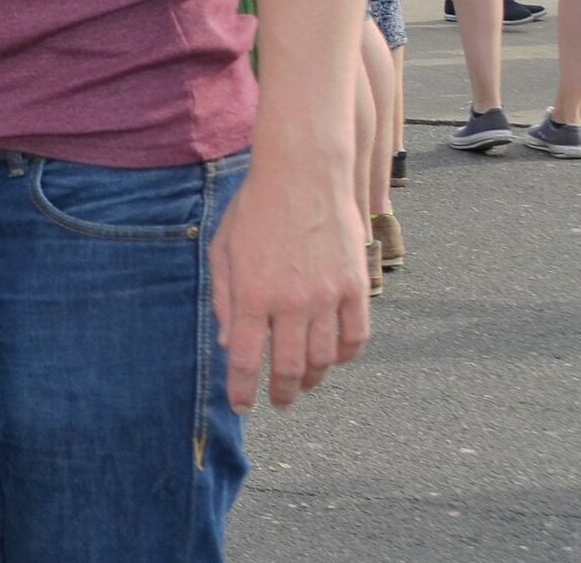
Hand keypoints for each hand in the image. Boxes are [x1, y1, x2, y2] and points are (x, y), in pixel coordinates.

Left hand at [209, 155, 369, 411]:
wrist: (302, 174)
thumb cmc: (255, 208)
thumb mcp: (224, 249)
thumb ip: (225, 299)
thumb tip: (231, 345)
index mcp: (253, 294)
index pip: (246, 361)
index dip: (242, 391)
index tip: (241, 407)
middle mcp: (291, 301)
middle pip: (288, 368)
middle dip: (281, 393)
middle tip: (278, 402)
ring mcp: (328, 296)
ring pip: (324, 359)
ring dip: (312, 377)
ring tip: (303, 382)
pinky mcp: (356, 286)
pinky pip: (356, 337)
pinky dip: (346, 355)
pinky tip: (334, 358)